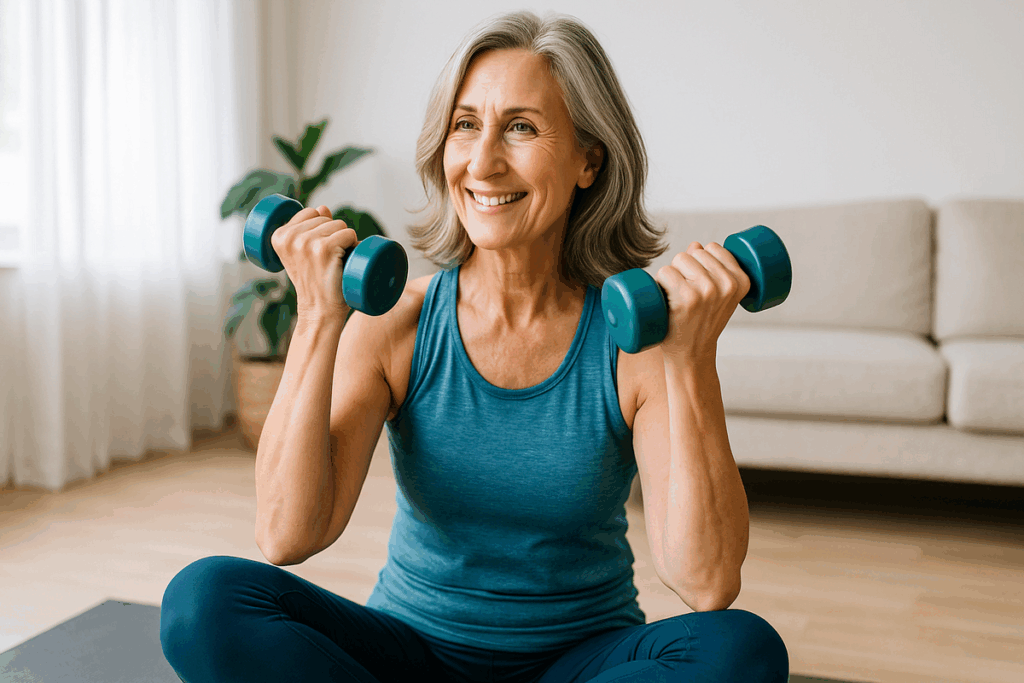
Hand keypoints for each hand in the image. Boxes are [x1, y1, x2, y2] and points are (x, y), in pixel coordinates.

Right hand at [269, 204, 357, 321]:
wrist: (319, 311)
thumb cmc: (314, 283)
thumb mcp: (303, 255)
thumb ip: (310, 229)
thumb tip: (323, 207)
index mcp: (278, 236)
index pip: (310, 212)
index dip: (321, 228)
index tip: (317, 250)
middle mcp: (290, 237)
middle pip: (326, 217)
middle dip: (333, 234)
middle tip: (329, 260)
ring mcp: (306, 243)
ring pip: (339, 224)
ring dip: (345, 240)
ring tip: (336, 262)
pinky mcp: (324, 249)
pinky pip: (348, 233)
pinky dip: (354, 244)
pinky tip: (345, 260)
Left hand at [654, 241, 751, 362]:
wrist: (692, 354)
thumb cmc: (702, 322)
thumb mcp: (720, 297)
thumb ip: (712, 268)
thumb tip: (695, 245)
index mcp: (741, 281)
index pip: (713, 247)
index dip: (701, 259)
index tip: (701, 280)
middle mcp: (727, 285)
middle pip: (693, 252)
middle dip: (685, 266)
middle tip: (686, 292)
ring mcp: (706, 292)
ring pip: (678, 259)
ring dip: (671, 273)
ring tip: (677, 295)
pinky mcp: (686, 300)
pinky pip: (665, 272)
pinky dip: (659, 280)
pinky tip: (665, 297)